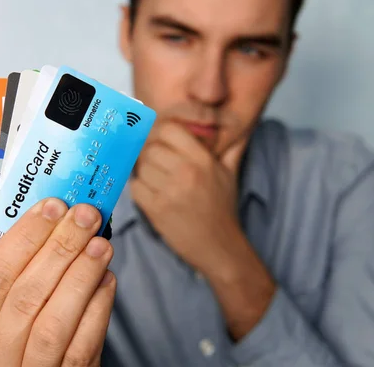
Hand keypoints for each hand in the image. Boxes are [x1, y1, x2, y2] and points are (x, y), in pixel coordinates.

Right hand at [0, 198, 115, 366]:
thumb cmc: (11, 350)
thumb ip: (16, 279)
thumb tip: (52, 224)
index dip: (24, 237)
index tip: (51, 208)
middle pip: (26, 295)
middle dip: (60, 248)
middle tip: (84, 216)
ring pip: (54, 322)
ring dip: (81, 274)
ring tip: (100, 244)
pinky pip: (83, 345)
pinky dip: (97, 308)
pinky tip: (105, 279)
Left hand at [130, 120, 245, 273]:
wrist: (220, 247)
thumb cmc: (223, 209)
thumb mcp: (230, 172)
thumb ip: (231, 145)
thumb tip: (238, 124)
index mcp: (203, 160)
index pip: (169, 129)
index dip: (161, 133)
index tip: (162, 142)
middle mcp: (186, 172)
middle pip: (150, 147)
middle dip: (150, 155)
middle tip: (156, 164)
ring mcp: (170, 191)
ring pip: (141, 167)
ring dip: (144, 173)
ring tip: (156, 181)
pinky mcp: (156, 210)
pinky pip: (135, 187)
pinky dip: (139, 189)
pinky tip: (151, 194)